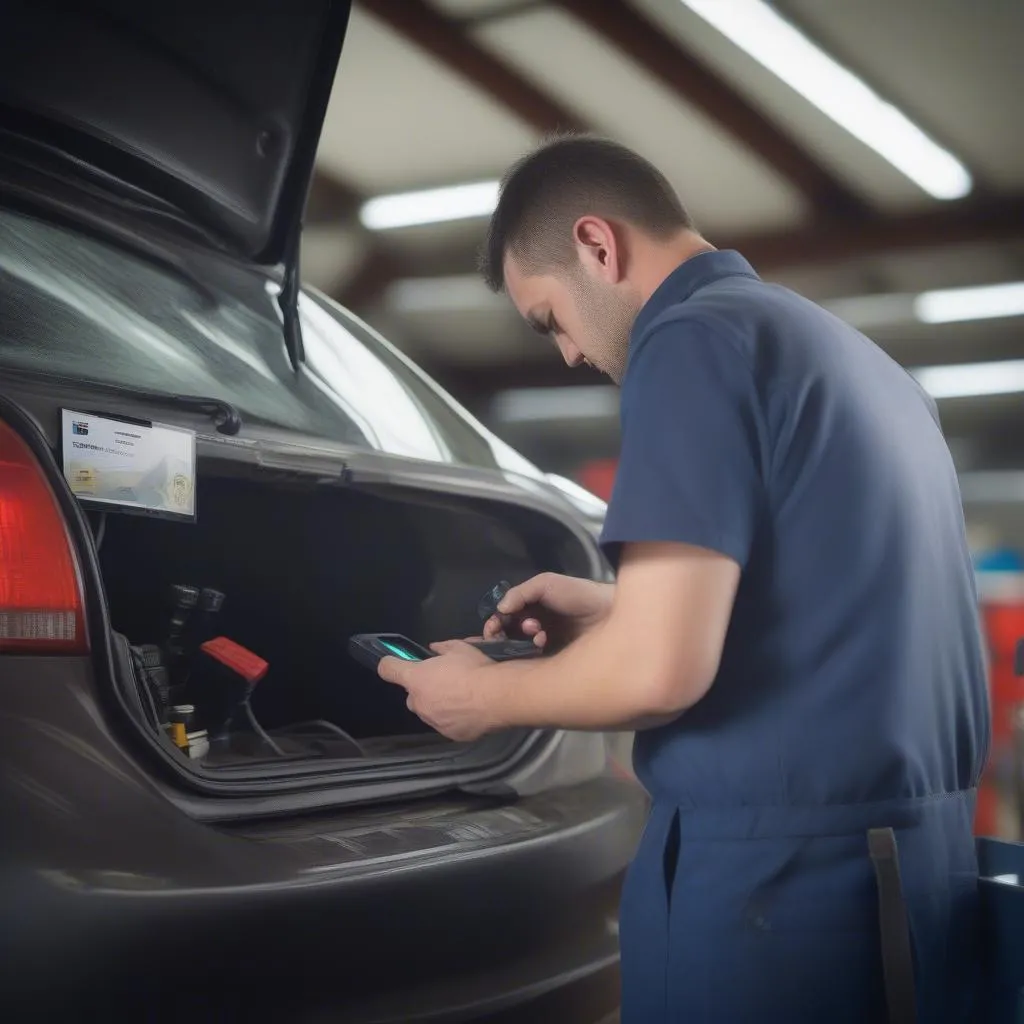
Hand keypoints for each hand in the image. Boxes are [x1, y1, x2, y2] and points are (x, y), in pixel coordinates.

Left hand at [377, 641, 497, 741]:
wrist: (497, 696)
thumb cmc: (475, 669)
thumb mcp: (459, 648)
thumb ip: (442, 648)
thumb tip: (434, 648)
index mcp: (416, 678)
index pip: (388, 670)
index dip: (390, 664)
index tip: (394, 663)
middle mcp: (418, 702)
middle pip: (411, 696)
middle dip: (423, 690)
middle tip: (443, 682)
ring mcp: (432, 721)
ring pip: (428, 712)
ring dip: (437, 705)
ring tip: (460, 698)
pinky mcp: (448, 734)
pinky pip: (445, 725)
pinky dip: (452, 719)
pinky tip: (469, 711)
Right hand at [483, 573, 613, 651]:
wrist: (608, 613)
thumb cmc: (578, 595)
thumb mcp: (546, 583)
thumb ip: (520, 592)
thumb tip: (500, 609)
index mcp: (530, 607)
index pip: (503, 618)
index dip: (495, 622)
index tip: (495, 627)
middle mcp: (532, 626)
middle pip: (507, 635)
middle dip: (507, 632)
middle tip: (522, 628)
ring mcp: (542, 644)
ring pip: (517, 647)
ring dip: (521, 640)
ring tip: (538, 633)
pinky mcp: (552, 660)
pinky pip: (531, 660)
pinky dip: (531, 650)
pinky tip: (542, 642)